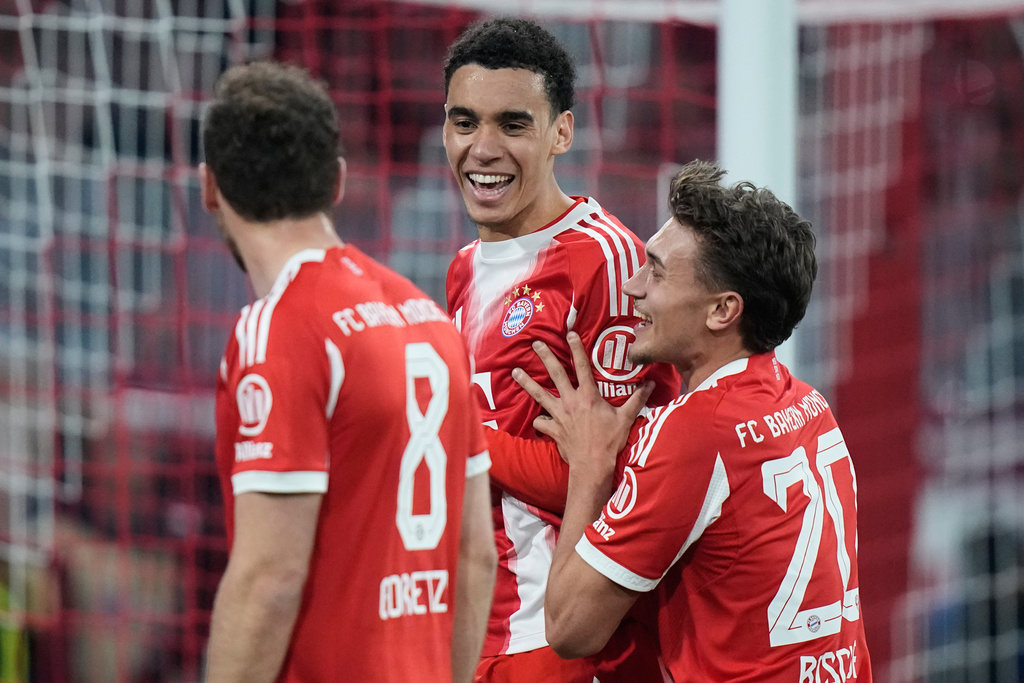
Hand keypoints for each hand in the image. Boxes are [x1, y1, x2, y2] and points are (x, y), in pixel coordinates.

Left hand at [512, 332, 652, 475]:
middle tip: (535, 343)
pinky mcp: (553, 429)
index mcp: (588, 396)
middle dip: (545, 357)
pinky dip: (539, 419)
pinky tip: (538, 418)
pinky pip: (541, 422)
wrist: (592, 465)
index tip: (569, 333)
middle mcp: (571, 401)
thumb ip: (637, 399)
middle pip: (555, 374)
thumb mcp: (626, 418)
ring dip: (527, 382)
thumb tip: (651, 384)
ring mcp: (559, 415)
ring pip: (540, 394)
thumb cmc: (609, 441)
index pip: (582, 367)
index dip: (576, 348)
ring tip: (515, 372)